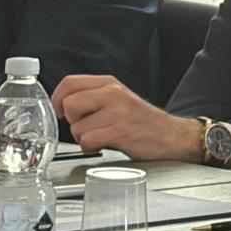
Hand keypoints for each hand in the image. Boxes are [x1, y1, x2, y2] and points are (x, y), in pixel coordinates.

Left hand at [52, 74, 202, 159]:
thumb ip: (96, 97)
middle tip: (85, 127)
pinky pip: (87, 140)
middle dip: (72, 121)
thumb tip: (65, 105)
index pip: (70, 82)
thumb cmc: (144, 122)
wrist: (173, 136)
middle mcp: (113, 94)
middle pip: (69, 104)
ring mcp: (116, 112)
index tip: (59, 111)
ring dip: (83, 138)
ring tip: (100, 138)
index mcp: (110, 84)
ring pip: (77, 126)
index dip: (57, 98)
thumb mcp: (121, 99)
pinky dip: (91, 148)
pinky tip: (103, 145)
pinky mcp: (119, 131)